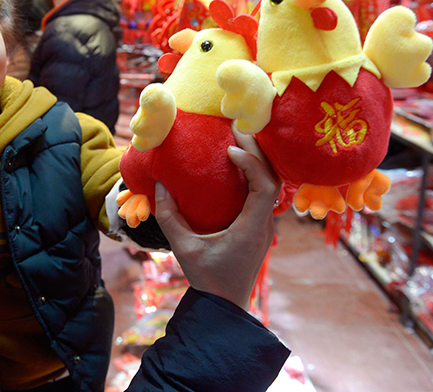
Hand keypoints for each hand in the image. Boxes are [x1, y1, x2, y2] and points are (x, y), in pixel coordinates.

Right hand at [153, 124, 279, 308]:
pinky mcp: (259, 227)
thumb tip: (160, 184)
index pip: (264, 188)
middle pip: (272, 179)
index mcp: (252, 228)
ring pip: (271, 185)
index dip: (252, 164)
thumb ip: (170, 217)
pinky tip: (238, 162)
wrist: (225, 305)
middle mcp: (265, 225)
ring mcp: (265, 226)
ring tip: (239, 138)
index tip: (230, 150)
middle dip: (256, 151)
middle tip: (237, 127)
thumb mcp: (183, 248)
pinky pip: (263, 193)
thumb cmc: (206, 278)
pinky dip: (254, 173)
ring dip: (257, 160)